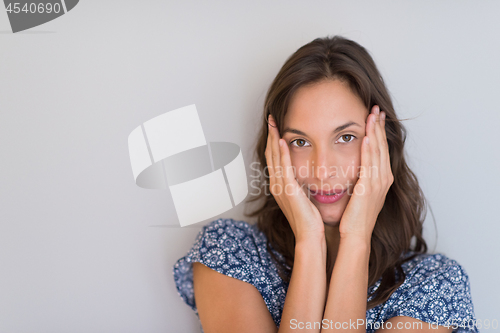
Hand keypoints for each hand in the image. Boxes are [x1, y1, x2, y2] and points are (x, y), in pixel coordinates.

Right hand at [265, 114, 324, 242]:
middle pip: (271, 154)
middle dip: (271, 135)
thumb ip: (302, 186)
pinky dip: (282, 153)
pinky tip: (283, 141)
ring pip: (275, 158)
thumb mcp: (304, 199)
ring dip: (274, 139)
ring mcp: (280, 187)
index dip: (274, 142)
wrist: (310, 236)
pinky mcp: (288, 190)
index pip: (275, 159)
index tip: (276, 127)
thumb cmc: (311, 221)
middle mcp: (276, 185)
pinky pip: (284, 168)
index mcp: (280, 186)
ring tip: (274, 123)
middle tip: (271, 118)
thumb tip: (308, 175)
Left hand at [338, 105, 393, 242]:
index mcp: (381, 180)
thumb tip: (352, 170)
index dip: (378, 132)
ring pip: (378, 151)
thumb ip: (358, 180)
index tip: (375, 117)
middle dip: (379, 126)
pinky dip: (370, 149)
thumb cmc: (353, 218)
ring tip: (373, 115)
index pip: (380, 150)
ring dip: (375, 132)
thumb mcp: (358, 194)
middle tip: (376, 108)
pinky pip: (370, 164)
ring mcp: (378, 183)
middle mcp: (383, 179)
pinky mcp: (369, 187)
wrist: (355, 235)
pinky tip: (367, 136)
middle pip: (382, 146)